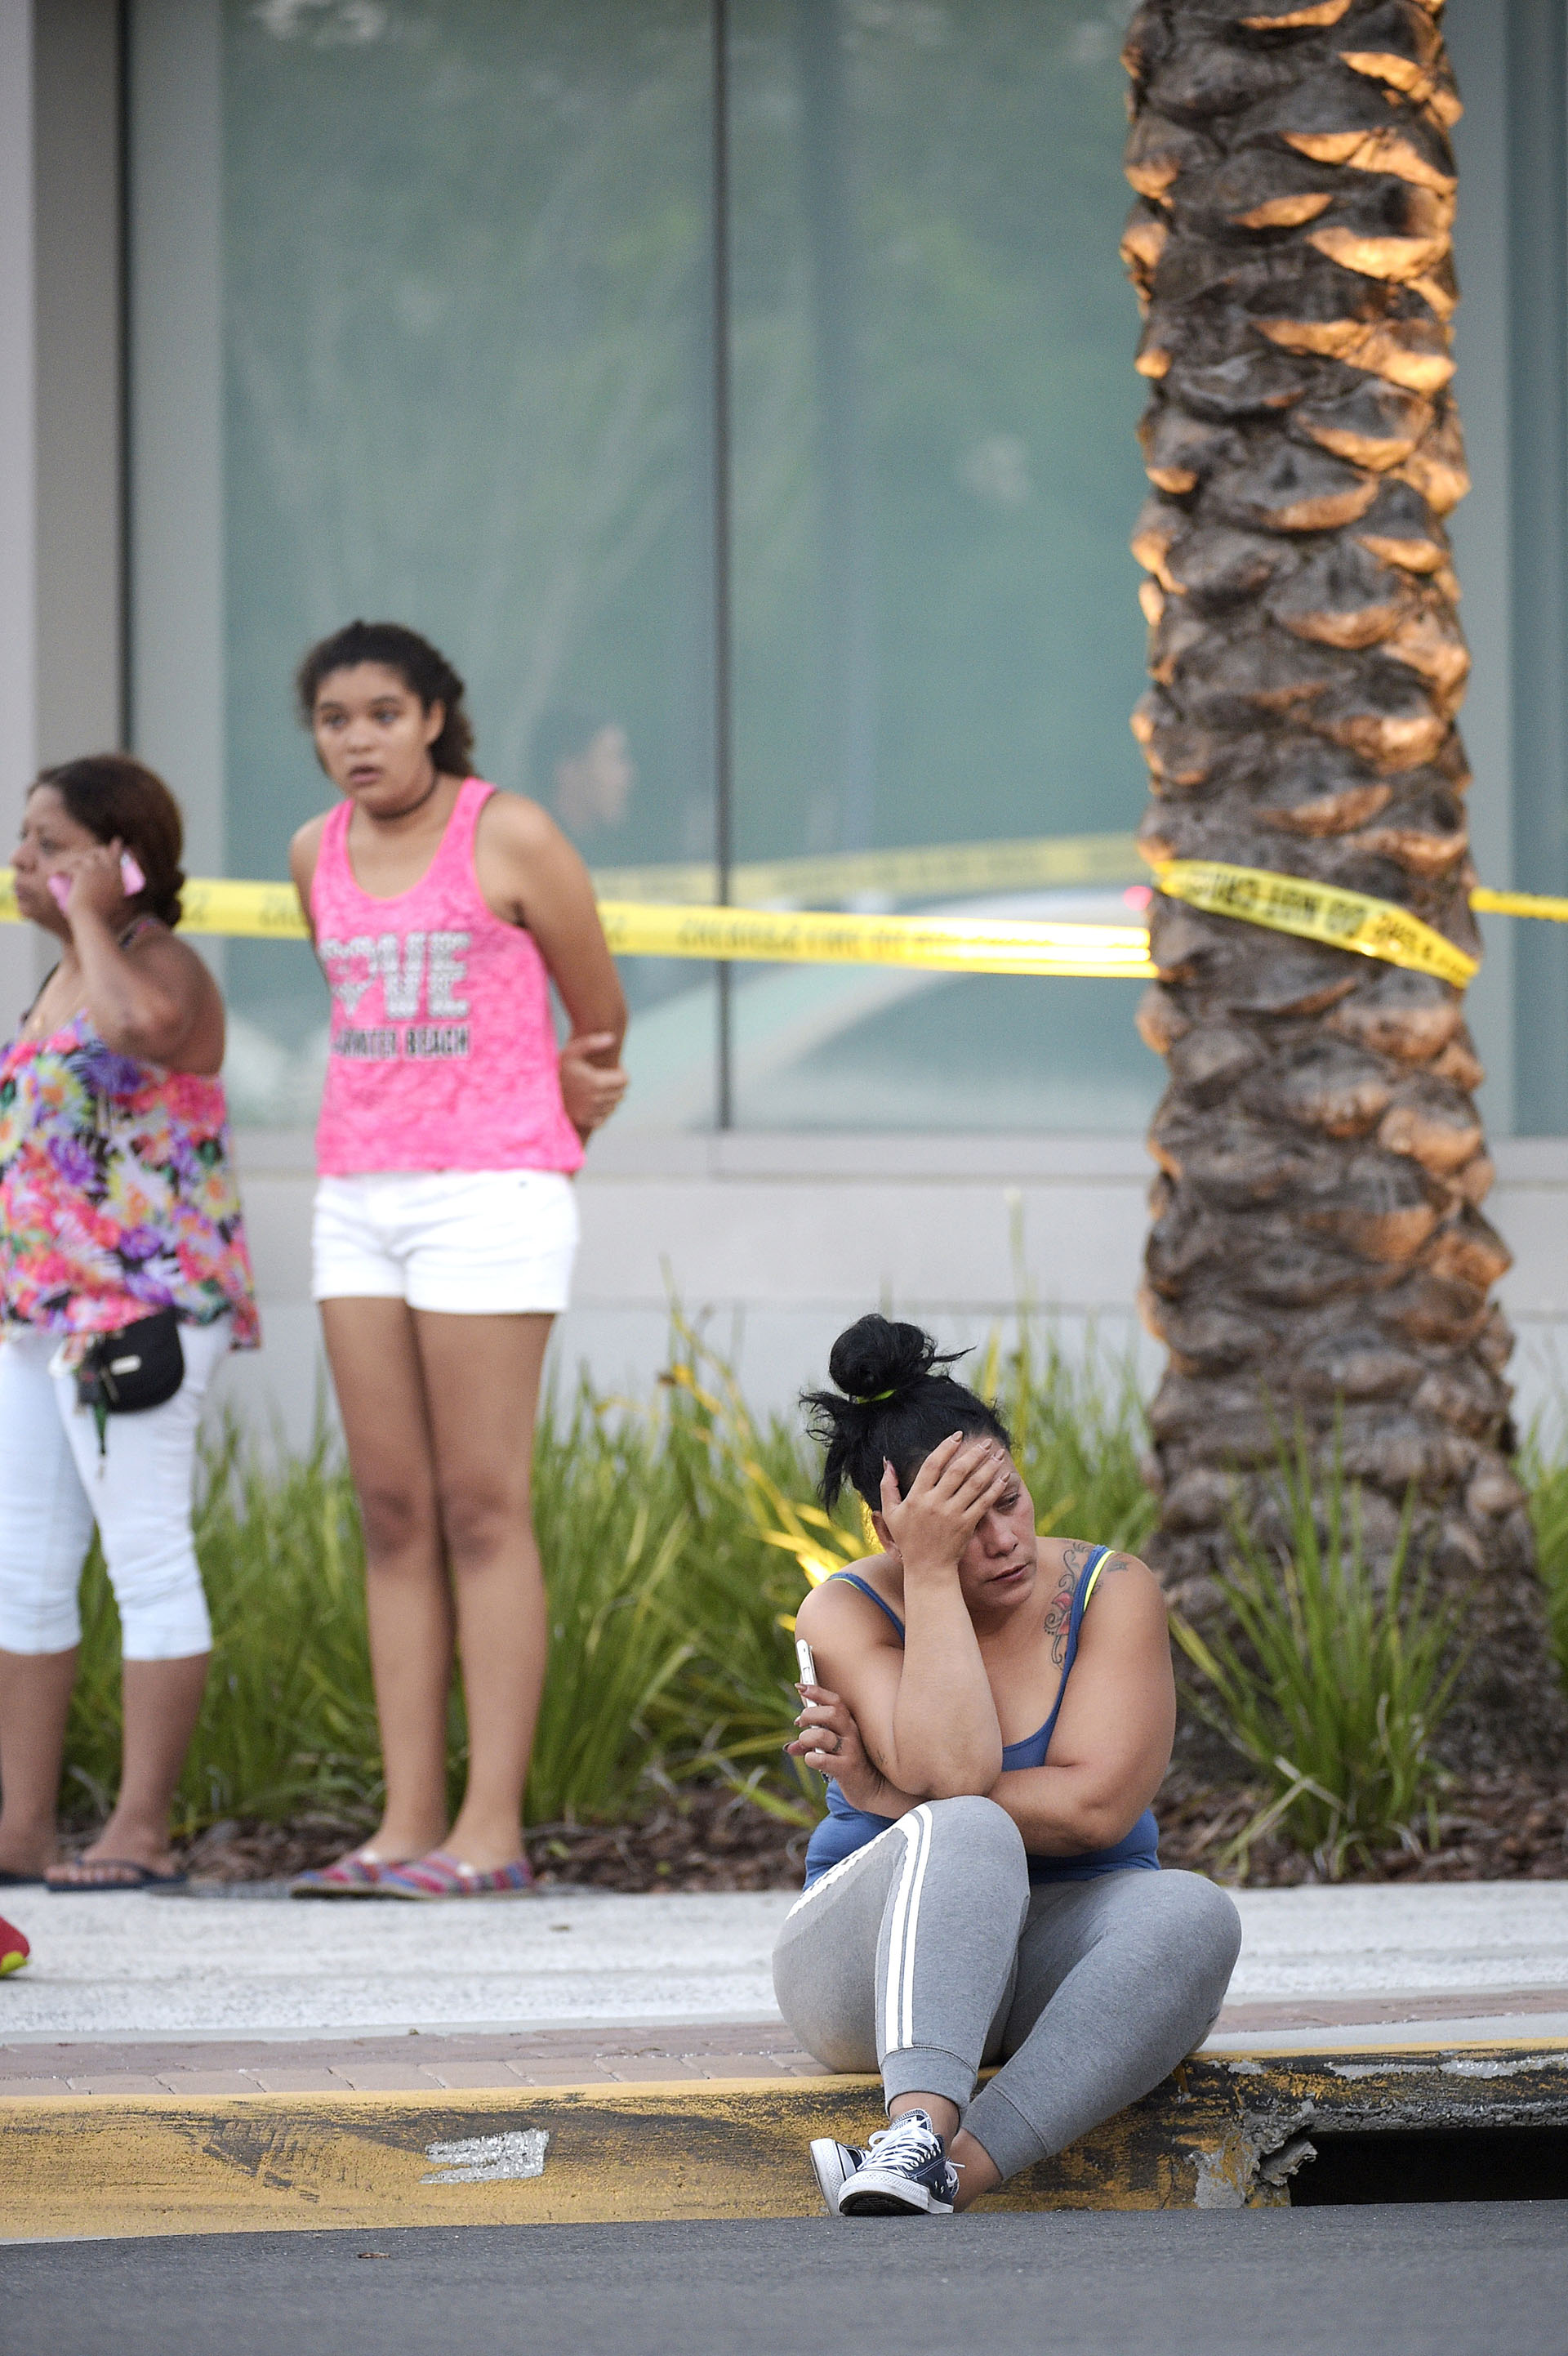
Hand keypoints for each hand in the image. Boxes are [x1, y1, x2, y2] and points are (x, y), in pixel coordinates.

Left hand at [50, 839, 128, 927]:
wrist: (90, 916)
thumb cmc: (100, 916)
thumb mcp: (113, 905)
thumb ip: (115, 897)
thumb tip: (116, 897)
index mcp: (118, 878)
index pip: (118, 857)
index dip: (116, 848)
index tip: (117, 840)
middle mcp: (109, 870)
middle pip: (101, 851)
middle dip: (94, 851)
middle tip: (85, 855)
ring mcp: (96, 869)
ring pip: (82, 858)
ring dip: (72, 863)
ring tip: (64, 869)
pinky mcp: (82, 871)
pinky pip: (69, 867)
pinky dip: (60, 871)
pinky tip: (53, 874)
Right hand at [559, 1031, 627, 1135]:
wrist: (540, 1091)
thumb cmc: (558, 1068)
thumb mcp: (572, 1051)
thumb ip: (592, 1042)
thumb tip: (612, 1037)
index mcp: (596, 1082)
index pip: (625, 1081)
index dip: (620, 1073)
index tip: (612, 1070)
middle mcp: (596, 1099)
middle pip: (620, 1094)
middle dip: (615, 1085)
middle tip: (603, 1078)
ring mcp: (591, 1112)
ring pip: (613, 1106)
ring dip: (609, 1098)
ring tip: (596, 1088)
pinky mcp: (585, 1121)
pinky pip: (603, 1118)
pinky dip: (601, 1111)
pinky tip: (591, 1101)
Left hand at [787, 1682, 884, 1812]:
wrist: (872, 1788)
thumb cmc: (849, 1763)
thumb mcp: (833, 1749)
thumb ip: (812, 1745)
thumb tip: (788, 1747)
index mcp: (849, 1723)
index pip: (835, 1701)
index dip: (817, 1691)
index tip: (800, 1686)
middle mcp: (852, 1734)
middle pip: (831, 1713)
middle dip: (809, 1714)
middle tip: (799, 1722)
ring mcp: (850, 1751)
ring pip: (823, 1736)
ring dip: (806, 1738)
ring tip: (804, 1743)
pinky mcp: (847, 1768)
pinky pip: (822, 1760)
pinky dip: (810, 1759)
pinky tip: (811, 1760)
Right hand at [879, 1432, 1009, 1581]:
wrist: (927, 1569)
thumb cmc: (909, 1540)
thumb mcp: (891, 1514)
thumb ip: (887, 1487)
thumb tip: (887, 1462)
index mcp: (916, 1497)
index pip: (932, 1464)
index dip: (946, 1447)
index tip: (958, 1435)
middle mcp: (934, 1503)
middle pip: (957, 1471)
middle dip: (974, 1453)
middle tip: (987, 1442)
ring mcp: (952, 1514)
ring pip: (974, 1484)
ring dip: (988, 1467)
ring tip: (999, 1454)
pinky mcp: (966, 1525)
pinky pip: (983, 1503)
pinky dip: (995, 1489)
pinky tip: (1003, 1478)